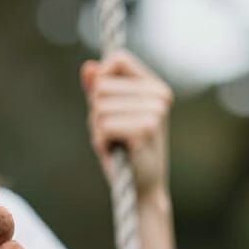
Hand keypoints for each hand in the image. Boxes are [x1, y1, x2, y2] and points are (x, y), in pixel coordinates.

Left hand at [80, 50, 171, 197]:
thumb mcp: (108, 116)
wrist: (140, 189)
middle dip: (96, 114)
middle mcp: (159, 94)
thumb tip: (89, 67)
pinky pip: (103, 126)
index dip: (101, 80)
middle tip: (112, 133)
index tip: (105, 104)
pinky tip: (115, 151)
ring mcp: (155, 111)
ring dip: (98, 130)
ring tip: (115, 143)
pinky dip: (101, 142)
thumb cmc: (122, 151)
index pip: (117, 59)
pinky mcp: (147, 129)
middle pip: (101, 86)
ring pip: (99, 108)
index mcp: (155, 86)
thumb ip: (99, 90)